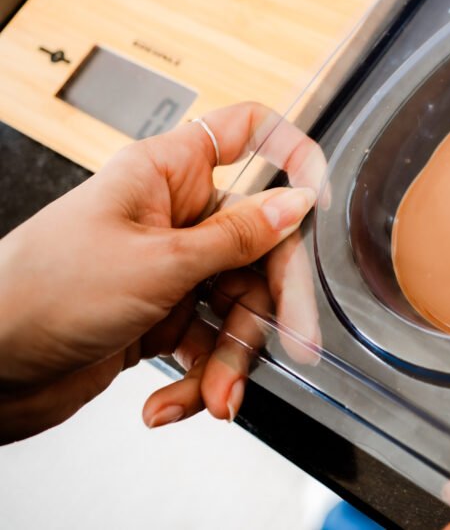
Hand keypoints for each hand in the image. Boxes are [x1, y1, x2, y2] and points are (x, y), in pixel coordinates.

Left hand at [0, 102, 323, 442]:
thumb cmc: (44, 292)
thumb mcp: (160, 263)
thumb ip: (238, 236)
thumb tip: (296, 203)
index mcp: (168, 174)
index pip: (246, 133)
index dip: (291, 154)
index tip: (318, 198)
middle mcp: (174, 215)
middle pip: (259, 244)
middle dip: (273, 304)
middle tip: (294, 343)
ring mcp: (170, 267)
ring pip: (237, 303)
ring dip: (229, 358)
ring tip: (213, 396)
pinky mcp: (161, 315)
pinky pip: (206, 341)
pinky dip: (198, 377)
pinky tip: (171, 403)